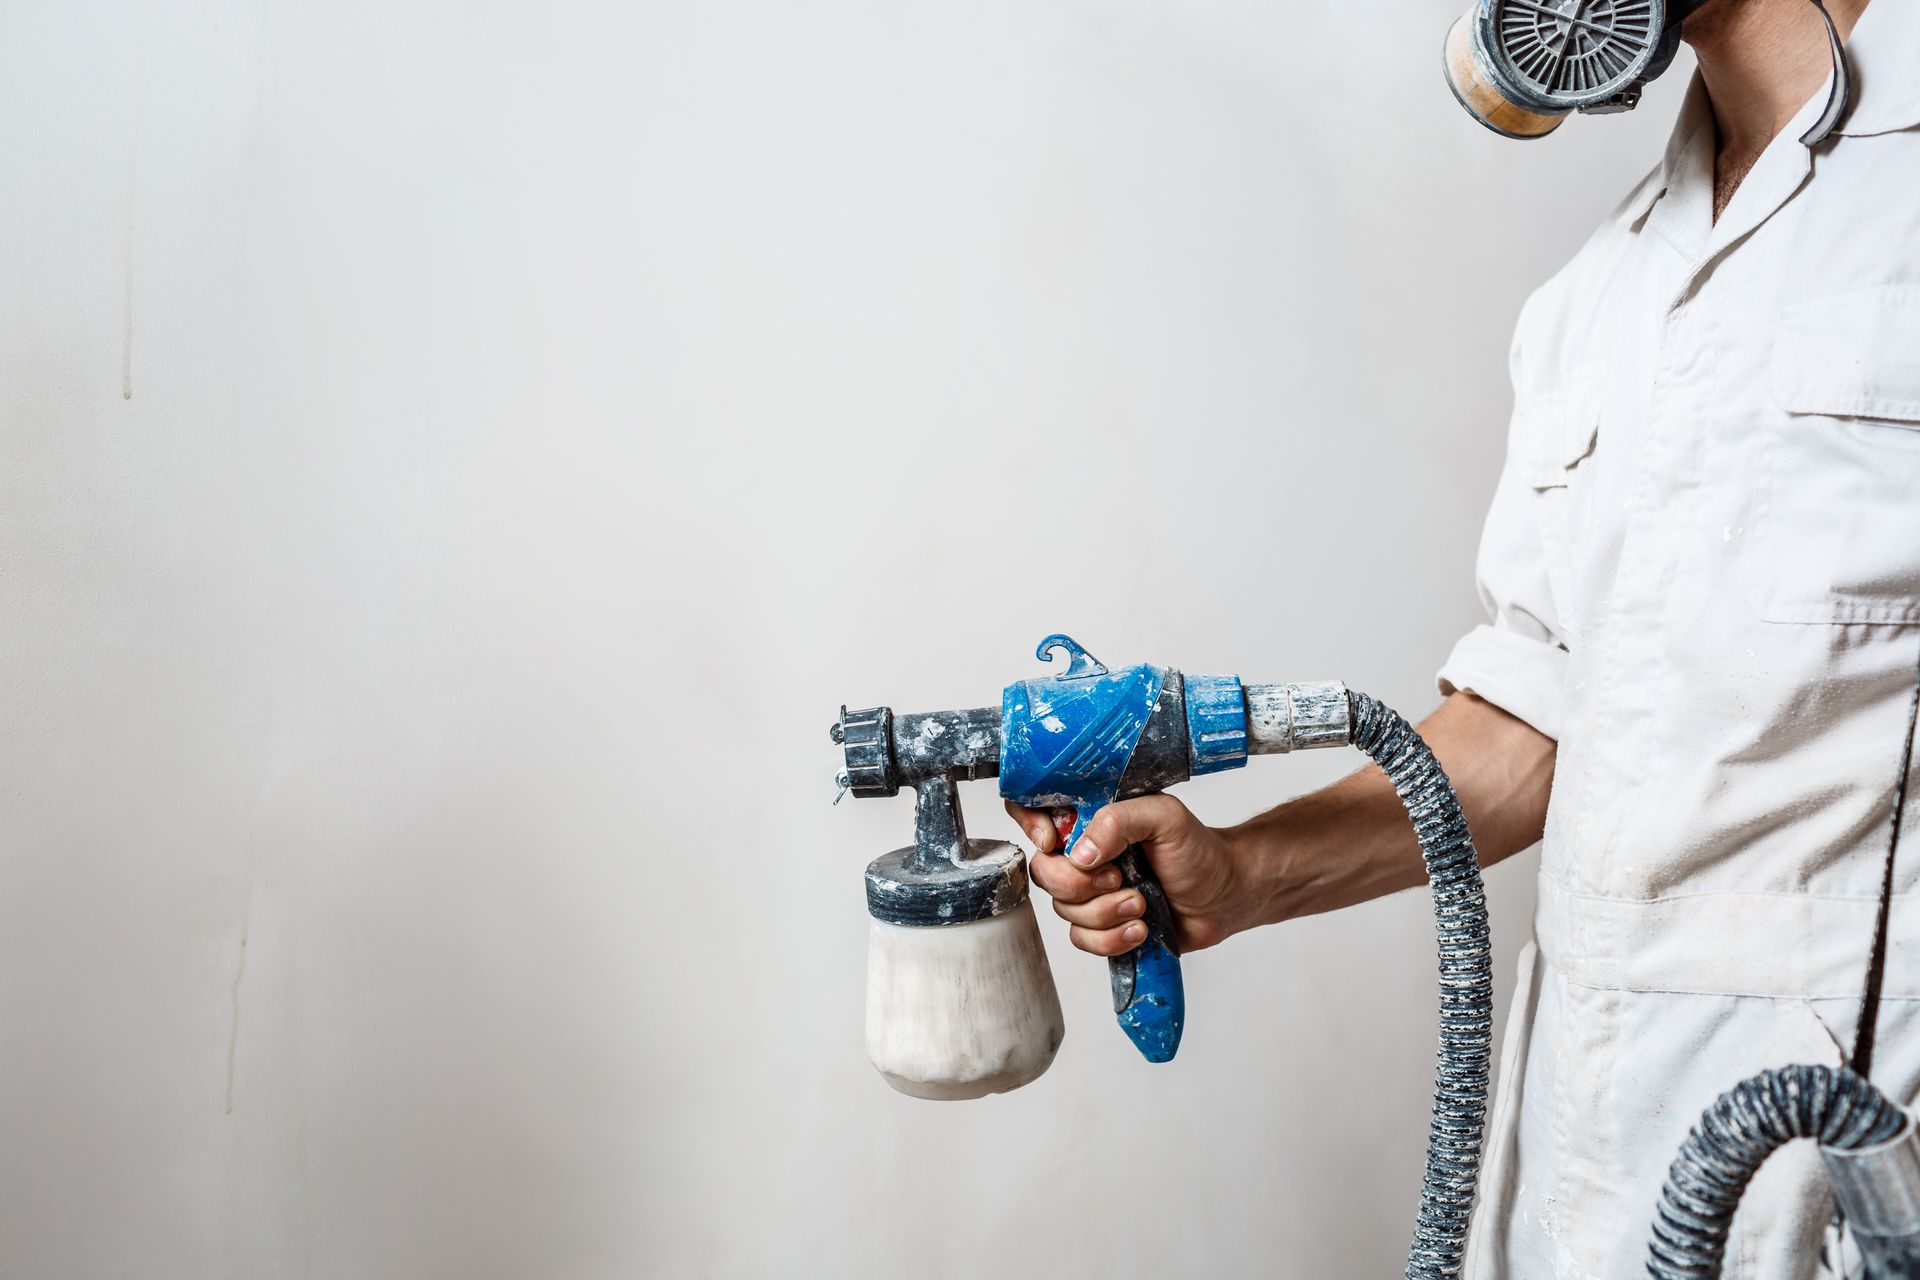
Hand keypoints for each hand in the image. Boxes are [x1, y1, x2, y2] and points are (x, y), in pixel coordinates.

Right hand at [1004, 796, 1256, 957]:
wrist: (1224, 897)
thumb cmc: (1198, 851)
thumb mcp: (1165, 818)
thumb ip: (1120, 821)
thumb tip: (1080, 852)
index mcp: (1090, 817)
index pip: (1032, 808)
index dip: (1030, 826)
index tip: (1055, 842)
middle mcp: (1083, 853)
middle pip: (1043, 871)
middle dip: (1080, 884)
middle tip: (1120, 878)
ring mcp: (1090, 891)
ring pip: (1064, 910)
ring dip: (1106, 913)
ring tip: (1142, 903)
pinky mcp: (1101, 926)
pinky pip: (1081, 940)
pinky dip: (1112, 939)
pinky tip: (1139, 928)